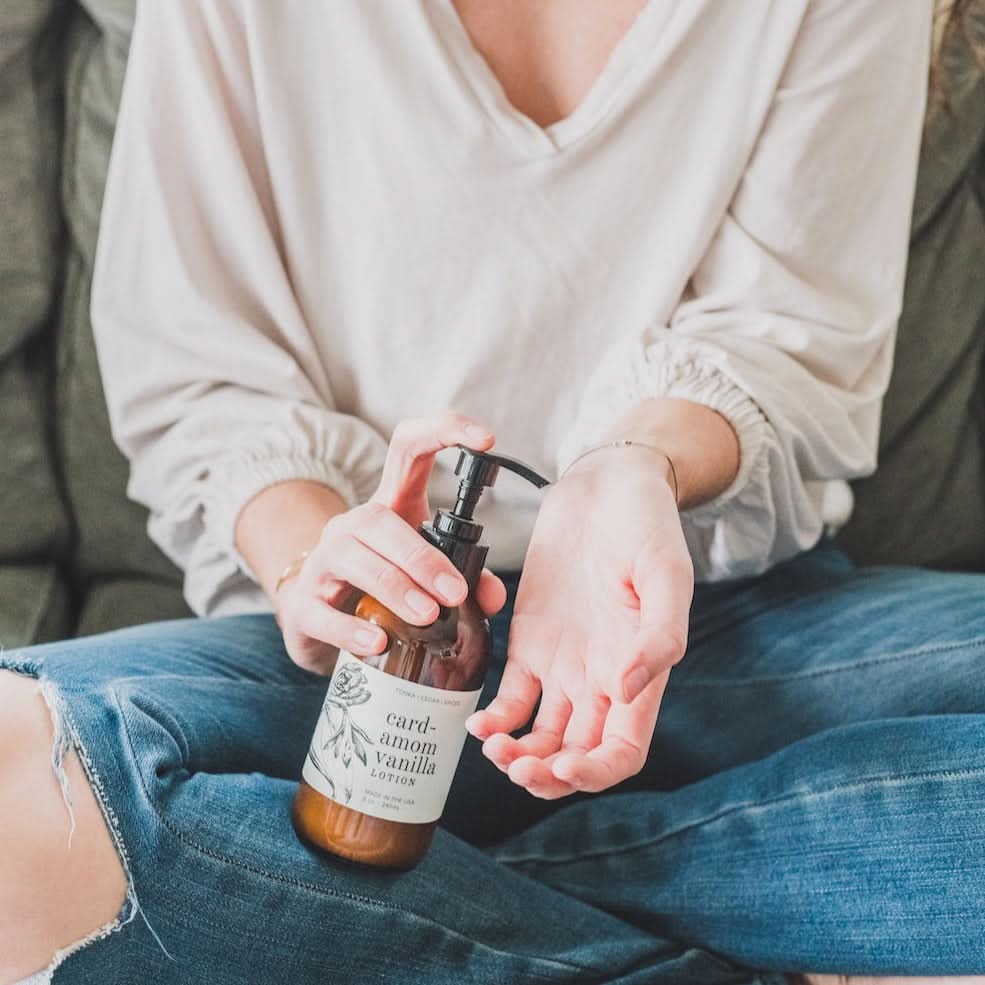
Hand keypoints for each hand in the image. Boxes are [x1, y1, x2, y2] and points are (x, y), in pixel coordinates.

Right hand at [276, 412, 507, 672]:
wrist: (314, 615)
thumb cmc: (378, 585)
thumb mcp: (423, 574)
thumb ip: (466, 578)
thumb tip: (493, 598)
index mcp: (390, 505)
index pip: (410, 447)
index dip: (446, 430)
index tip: (487, 440)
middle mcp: (353, 525)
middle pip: (380, 521)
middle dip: (422, 557)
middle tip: (455, 593)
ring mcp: (322, 563)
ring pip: (353, 560)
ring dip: (395, 588)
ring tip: (427, 616)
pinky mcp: (303, 606)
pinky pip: (323, 614)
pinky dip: (351, 630)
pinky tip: (377, 643)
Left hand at [467, 445, 693, 797]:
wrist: (606, 485)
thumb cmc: (645, 524)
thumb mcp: (666, 573)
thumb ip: (658, 636)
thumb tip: (627, 692)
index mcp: (640, 673)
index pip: (622, 752)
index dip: (596, 774)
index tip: (565, 765)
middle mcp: (601, 679)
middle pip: (574, 755)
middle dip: (546, 774)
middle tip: (514, 765)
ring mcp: (562, 664)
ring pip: (539, 735)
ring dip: (517, 755)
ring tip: (493, 747)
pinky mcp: (529, 641)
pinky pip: (511, 697)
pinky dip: (496, 719)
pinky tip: (479, 723)